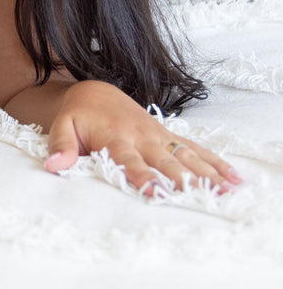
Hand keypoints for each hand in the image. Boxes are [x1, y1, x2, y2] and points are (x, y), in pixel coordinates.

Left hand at [44, 80, 242, 193]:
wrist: (94, 92)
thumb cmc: (76, 115)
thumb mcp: (61, 127)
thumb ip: (61, 146)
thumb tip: (53, 166)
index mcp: (115, 137)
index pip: (129, 160)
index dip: (143, 176)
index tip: (156, 192)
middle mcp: (141, 136)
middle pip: (164, 160)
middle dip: (181, 179)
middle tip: (198, 196)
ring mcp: (158, 135)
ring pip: (186, 155)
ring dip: (207, 173)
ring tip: (228, 191)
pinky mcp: (168, 136)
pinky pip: (195, 149)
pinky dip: (215, 163)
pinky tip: (235, 179)